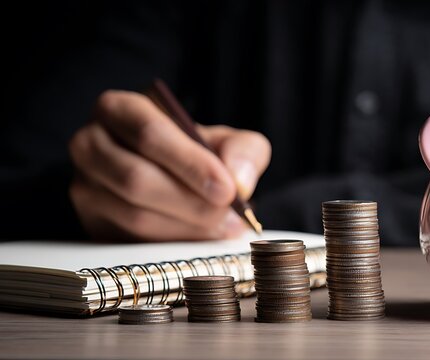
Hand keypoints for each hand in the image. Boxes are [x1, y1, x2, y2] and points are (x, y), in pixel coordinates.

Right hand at [69, 90, 270, 240]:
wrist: (172, 178)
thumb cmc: (196, 152)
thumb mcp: (226, 141)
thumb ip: (243, 150)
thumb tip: (238, 179)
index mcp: (119, 109)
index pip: (149, 133)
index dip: (190, 163)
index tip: (227, 188)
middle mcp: (90, 144)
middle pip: (136, 178)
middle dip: (190, 201)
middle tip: (228, 212)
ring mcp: (85, 186)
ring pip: (134, 215)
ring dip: (186, 226)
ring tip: (223, 225)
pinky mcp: (91, 222)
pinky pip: (132, 240)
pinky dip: (174, 242)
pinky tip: (201, 235)